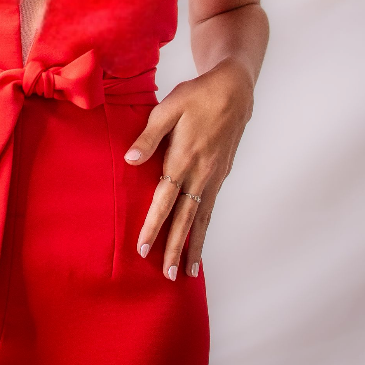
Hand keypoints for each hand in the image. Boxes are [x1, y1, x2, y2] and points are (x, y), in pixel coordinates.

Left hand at [123, 58, 253, 279]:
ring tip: (186, 270)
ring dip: (193, 245)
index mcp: (183, 158)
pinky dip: (204, 228)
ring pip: (201, 218)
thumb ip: (149, 136)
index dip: (154, 225)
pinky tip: (199, 240)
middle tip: (166, 274)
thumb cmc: (196, 95)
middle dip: (174, 247)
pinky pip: (210, 208)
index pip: (165, 200)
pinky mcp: (221, 174)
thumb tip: (130, 160)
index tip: (144, 248)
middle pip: (185, 217)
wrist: (233, 90)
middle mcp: (200, 173)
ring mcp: (214, 176)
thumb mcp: (168, 108)